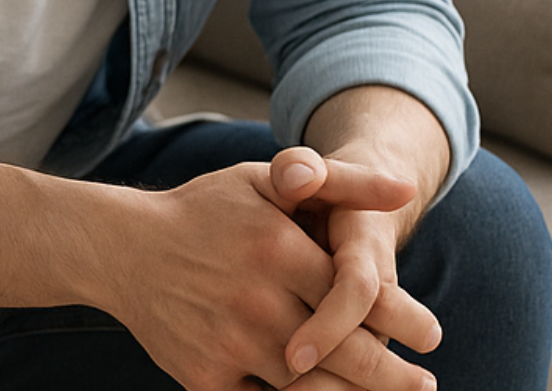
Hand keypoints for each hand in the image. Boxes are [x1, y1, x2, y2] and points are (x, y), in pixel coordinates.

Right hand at [104, 154, 426, 390]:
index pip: (362, 296)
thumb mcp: (263, 181)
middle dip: (396, 376)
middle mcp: (257, 300)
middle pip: (349, 354)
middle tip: (422, 383)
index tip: (431, 335)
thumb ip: (338, 182)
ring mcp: (230, 343)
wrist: (119, 248)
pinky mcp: (205, 376)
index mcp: (278, 249)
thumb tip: (407, 190)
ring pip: (313, 387)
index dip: (406, 322)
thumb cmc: (202, 211)